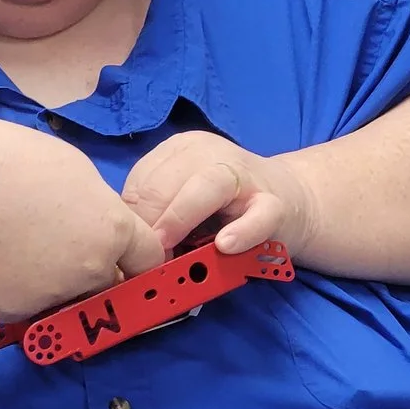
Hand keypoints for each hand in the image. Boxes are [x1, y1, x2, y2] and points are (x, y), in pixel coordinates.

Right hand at [0, 111, 164, 318]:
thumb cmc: (7, 160)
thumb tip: (100, 234)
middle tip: (53, 240)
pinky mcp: (10, 312)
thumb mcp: (76, 172)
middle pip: (105, 283)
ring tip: (12, 242)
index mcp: (111, 231)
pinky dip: (11, 289)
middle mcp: (89, 272)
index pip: (149, 260)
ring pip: (62, 296)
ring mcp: (49, 296)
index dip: (137, 257)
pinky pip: (23, 305)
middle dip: (91, 270)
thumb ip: (100, 211)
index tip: (126, 256)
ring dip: (50, 281)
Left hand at [120, 130, 317, 256]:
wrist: (289, 199)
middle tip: (140, 259)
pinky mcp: (275, 204)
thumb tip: (119, 243)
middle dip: (148, 222)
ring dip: (180, 219)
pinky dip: (241, 231)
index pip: (141, 179)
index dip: (129, 217)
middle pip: (166, 182)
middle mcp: (210, 154)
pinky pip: (258, 215)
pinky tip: (225, 246)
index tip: (124, 247)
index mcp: (181, 150)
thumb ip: (154, 211)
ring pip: (207, 187)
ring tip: (165, 250)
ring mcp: (245, 176)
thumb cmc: (224, 206)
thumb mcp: (182, 198)